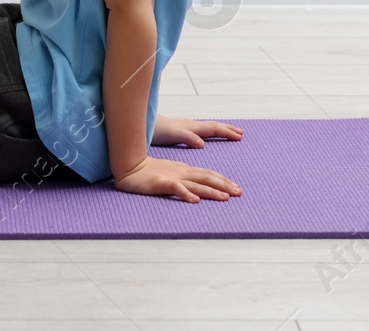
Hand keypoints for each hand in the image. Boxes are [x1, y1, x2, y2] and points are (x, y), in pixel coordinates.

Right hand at [113, 154, 241, 201]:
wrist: (129, 168)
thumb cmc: (148, 174)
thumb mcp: (169, 175)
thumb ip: (183, 181)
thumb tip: (196, 191)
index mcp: (184, 170)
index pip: (207, 174)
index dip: (222, 180)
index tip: (235, 187)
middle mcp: (182, 173)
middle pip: (207, 178)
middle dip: (224, 185)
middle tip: (239, 192)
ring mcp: (172, 177)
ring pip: (196, 184)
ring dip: (211, 191)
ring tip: (225, 197)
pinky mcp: (162, 183)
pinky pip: (176, 189)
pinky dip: (186, 194)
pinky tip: (195, 200)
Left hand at [151, 114, 243, 147]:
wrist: (141, 122)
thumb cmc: (155, 130)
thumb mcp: (172, 135)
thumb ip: (187, 138)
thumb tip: (203, 144)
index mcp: (191, 127)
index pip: (213, 128)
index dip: (227, 132)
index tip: (240, 136)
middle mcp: (190, 125)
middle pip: (213, 126)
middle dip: (227, 129)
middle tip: (241, 133)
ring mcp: (185, 126)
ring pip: (206, 127)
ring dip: (219, 130)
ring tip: (228, 132)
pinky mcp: (179, 130)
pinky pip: (199, 130)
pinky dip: (207, 132)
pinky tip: (205, 137)